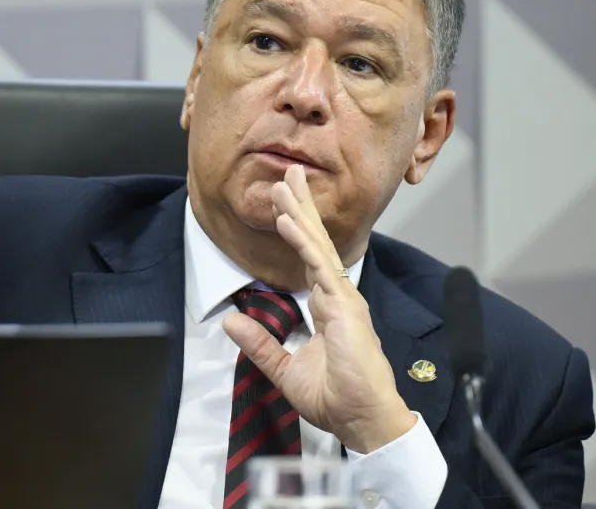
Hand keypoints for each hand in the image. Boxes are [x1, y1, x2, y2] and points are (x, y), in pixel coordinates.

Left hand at [222, 164, 417, 452]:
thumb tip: (230, 322)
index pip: (311, 258)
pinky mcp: (344, 309)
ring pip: (318, 247)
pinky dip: (303, 243)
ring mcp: (343, 300)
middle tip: (289, 174)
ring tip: (284, 184)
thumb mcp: (285, 370)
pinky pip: (320, 268)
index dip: (298, 229)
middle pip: (316, 242)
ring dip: (299, 214)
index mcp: (328, 308)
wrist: (364, 421)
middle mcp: (338, 297)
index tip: (285, 204)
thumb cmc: (338, 399)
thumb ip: (260, 345)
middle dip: (301, 207)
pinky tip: (289, 222)